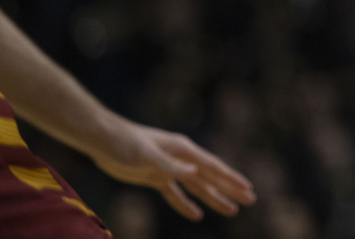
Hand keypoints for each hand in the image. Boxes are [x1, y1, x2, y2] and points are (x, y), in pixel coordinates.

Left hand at [90, 116, 254, 220]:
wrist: (104, 139)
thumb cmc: (125, 142)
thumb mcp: (146, 154)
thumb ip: (170, 165)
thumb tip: (194, 172)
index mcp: (184, 150)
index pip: (213, 167)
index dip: (231, 179)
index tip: (248, 188)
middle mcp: (182, 159)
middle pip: (211, 177)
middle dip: (231, 189)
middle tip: (250, 200)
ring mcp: (170, 168)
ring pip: (198, 187)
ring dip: (214, 198)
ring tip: (232, 210)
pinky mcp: (156, 177)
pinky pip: (175, 194)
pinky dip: (186, 204)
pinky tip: (196, 215)